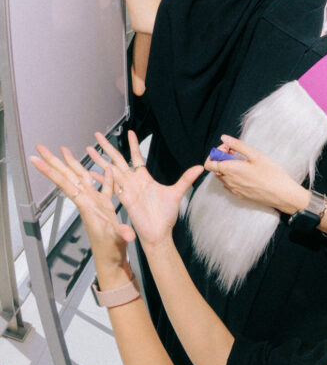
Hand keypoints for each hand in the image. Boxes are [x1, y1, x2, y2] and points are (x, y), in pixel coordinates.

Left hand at [30, 143, 132, 272]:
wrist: (111, 259)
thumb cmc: (110, 250)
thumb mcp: (116, 240)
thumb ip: (122, 234)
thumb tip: (128, 234)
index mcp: (87, 205)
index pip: (65, 183)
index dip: (50, 171)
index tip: (36, 158)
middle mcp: (87, 201)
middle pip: (68, 176)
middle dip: (54, 161)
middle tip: (41, 147)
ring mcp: (95, 203)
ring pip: (81, 178)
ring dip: (72, 164)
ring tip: (64, 150)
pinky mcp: (105, 207)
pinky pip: (103, 187)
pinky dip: (103, 176)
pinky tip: (104, 168)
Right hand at [85, 131, 202, 248]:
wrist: (159, 233)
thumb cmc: (166, 216)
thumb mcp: (177, 192)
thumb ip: (186, 179)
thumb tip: (200, 167)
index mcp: (144, 178)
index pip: (137, 156)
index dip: (133, 144)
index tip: (130, 132)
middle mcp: (133, 182)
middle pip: (118, 159)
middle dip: (108, 147)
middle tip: (98, 135)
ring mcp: (126, 189)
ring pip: (110, 170)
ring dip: (99, 159)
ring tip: (89, 148)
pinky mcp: (123, 198)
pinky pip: (111, 185)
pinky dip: (101, 178)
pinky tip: (91, 171)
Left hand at [203, 135, 308, 214]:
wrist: (282, 194)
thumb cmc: (271, 173)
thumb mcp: (255, 155)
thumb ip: (237, 145)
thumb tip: (224, 138)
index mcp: (230, 169)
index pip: (209, 163)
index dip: (215, 153)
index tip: (228, 149)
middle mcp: (229, 181)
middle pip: (215, 169)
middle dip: (222, 159)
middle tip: (237, 154)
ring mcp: (234, 190)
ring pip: (223, 177)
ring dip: (228, 169)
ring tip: (243, 164)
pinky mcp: (240, 196)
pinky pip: (230, 185)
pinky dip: (233, 178)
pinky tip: (247, 174)